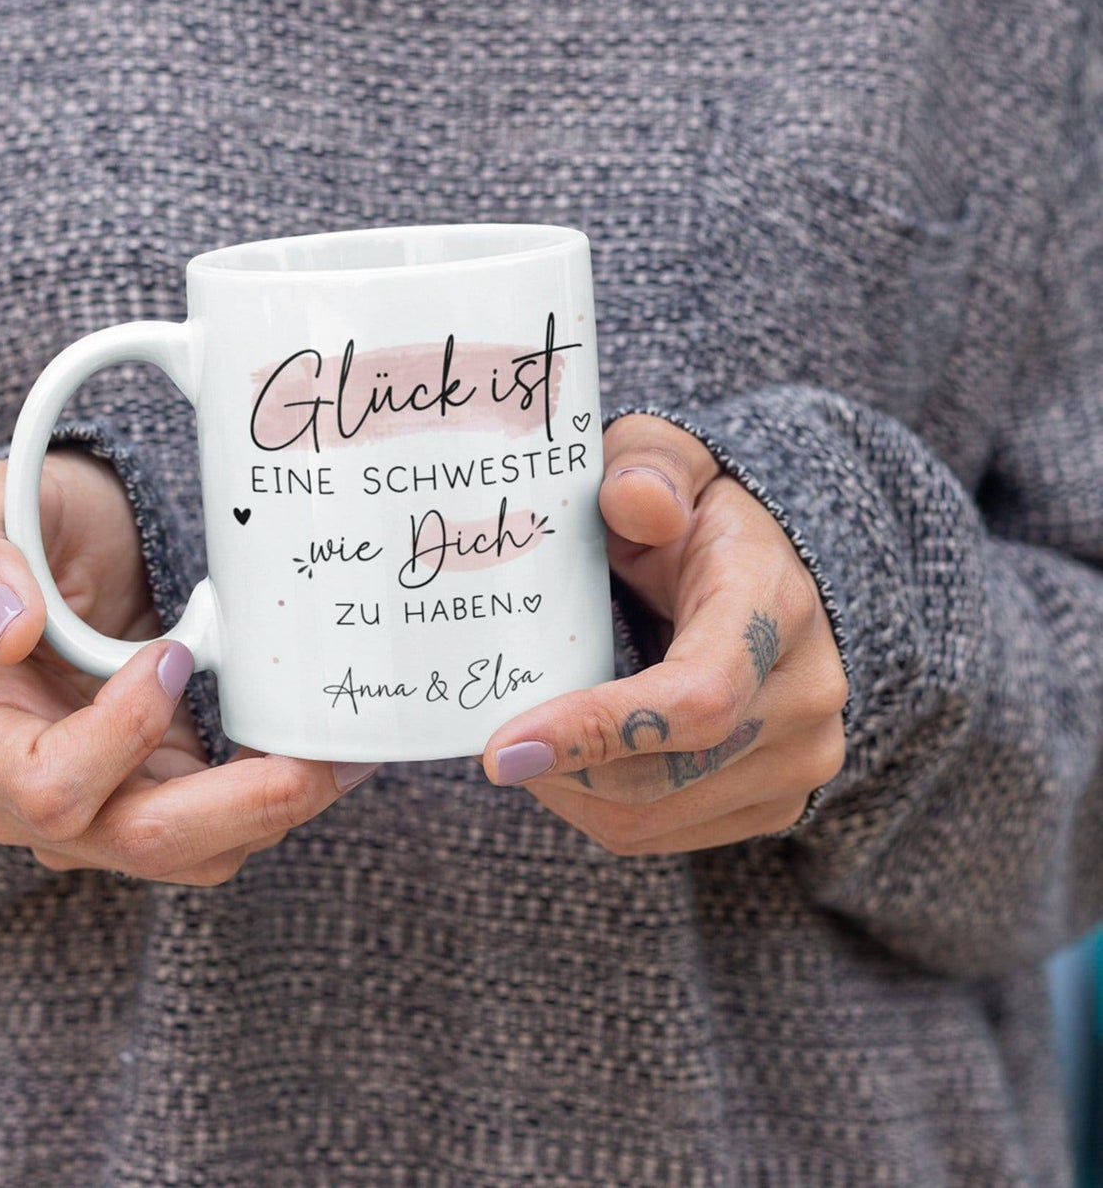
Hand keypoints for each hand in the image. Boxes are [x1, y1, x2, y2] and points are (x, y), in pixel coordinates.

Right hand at [0, 449, 373, 885]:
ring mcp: (101, 807)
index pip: (46, 785)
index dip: (122, 735)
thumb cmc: (42, 529)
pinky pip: (225, 830)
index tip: (174, 655)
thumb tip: (7, 628)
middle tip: (314, 757)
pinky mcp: (162, 799)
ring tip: (340, 751)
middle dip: (239, 806)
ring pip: (195, 855)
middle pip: (136, 840)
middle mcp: (27, 794)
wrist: (87, 549)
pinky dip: (279, 799)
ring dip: (276, 809)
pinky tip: (326, 751)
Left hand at [479, 415, 847, 853]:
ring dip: (570, 793)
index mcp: (774, 606)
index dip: (596, 731)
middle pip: (664, 775)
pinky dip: (599, 808)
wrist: (779, 567)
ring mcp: (799, 760)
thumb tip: (634, 501)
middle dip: (560, 768)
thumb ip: (647, 467)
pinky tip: (572, 760)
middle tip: (490, 741)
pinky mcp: (777, 804)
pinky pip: (664, 835)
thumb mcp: (669, 459)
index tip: (501, 748)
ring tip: (528, 742)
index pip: (695, 698)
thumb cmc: (699, 510)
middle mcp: (804, 694)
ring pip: (653, 819)